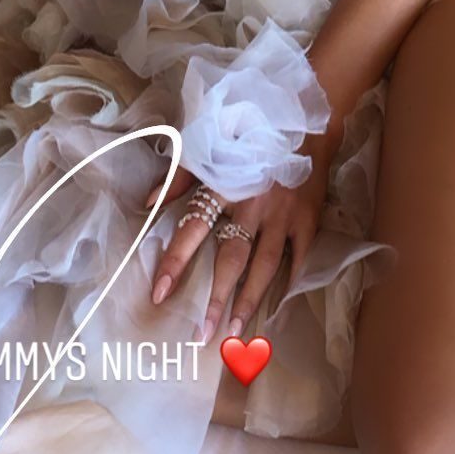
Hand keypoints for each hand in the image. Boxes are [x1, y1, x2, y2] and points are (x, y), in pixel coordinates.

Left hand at [144, 125, 339, 345]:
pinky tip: (278, 308)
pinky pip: (299, 257)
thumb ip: (178, 176)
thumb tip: (147, 202)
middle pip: (230, 258)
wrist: (303, 120)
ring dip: (248, 300)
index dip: (176, 262)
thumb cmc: (248, 134)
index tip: (160, 293)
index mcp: (223, 186)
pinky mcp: (308, 219)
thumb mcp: (208, 145)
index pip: (193, 230)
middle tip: (200, 334)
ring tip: (234, 332)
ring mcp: (282, 215)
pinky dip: (290, 282)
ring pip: (264, 266)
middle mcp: (251, 205)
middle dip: (214, 298)